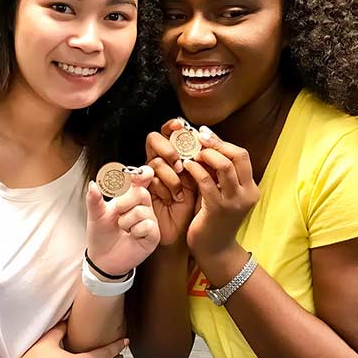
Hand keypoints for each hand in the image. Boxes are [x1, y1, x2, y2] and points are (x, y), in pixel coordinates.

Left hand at [86, 166, 159, 276]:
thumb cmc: (101, 234)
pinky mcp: (153, 235)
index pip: (141, 180)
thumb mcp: (95, 214)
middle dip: (124, 203)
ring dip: (126, 221)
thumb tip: (93, 184)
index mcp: (130, 197)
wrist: (102, 258)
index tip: (135, 175)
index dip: (141, 174)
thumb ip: (94, 199)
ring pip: (142, 211)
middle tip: (117, 213)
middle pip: (141, 193)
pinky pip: (148, 226)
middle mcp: (143, 206)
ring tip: (123, 228)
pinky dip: (135, 231)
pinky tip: (132, 236)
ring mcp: (150, 220)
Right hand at [146, 120, 197, 246]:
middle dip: (168, 148)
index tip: (180, 125)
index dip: (172, 126)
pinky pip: (149, 180)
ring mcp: (151, 175)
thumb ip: (207, 161)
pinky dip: (163, 189)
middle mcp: (163, 162)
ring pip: (154, 161)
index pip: (170, 132)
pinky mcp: (143, 190)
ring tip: (180, 191)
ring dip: (171, 176)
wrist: (188, 232)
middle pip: (154, 138)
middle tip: (179, 162)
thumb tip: (213, 142)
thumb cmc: (199, 206)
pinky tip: (172, 199)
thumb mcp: (207, 180)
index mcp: (179, 156)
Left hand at [182, 126, 259, 259]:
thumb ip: (219, 175)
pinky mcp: (217, 209)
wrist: (214, 251)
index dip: (223, 142)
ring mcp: (234, 201)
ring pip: (223, 166)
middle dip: (216, 143)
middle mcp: (247, 193)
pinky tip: (186, 166)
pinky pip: (206, 181)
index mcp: (250, 188)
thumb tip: (206, 147)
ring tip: (192, 153)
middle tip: (198, 137)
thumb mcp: (222, 194)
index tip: (205, 134)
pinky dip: (195, 169)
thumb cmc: (214, 220)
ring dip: (205, 155)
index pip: (242, 155)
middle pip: (237, 155)